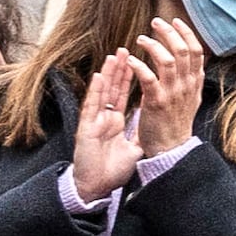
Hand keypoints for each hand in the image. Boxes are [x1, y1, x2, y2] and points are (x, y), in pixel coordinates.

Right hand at [70, 49, 144, 201]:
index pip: (124, 95)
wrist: (96, 187)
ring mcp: (95, 122)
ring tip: (115, 55)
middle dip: (121, 69)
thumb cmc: (111, 170)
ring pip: (103, 93)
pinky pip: (92, 108)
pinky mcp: (87, 129)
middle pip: (114, 89)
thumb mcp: (132, 149)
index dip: (129, 78)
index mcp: (115, 122)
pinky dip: (97, 92)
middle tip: (126, 49)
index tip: (136, 61)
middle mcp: (105, 118)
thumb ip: (138, 134)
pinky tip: (100, 77)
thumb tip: (149, 124)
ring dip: (109, 74)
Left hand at [131, 11, 209, 151]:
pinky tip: (132, 60)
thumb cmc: (176, 123)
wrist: (172, 149)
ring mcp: (173, 93)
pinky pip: (149, 78)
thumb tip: (191, 61)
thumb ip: (190, 79)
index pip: (196, 51)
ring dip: (154, 45)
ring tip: (141, 39)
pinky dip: (140, 66)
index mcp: (195, 82)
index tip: (175, 21)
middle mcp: (187, 85)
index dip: (186, 33)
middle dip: (169, 32)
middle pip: (183, 50)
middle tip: (156, 22)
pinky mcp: (157, 102)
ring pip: (168, 60)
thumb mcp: (191, 98)